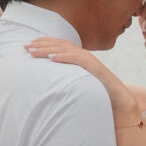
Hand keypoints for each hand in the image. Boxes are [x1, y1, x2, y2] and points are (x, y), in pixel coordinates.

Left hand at [25, 38, 139, 120]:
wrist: (119, 102)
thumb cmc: (97, 95)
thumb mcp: (77, 84)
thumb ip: (66, 79)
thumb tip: (48, 82)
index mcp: (79, 58)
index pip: (59, 45)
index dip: (44, 43)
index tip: (28, 45)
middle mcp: (84, 56)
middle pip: (60, 45)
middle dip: (42, 44)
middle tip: (25, 47)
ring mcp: (90, 61)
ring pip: (66, 50)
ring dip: (48, 49)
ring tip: (34, 52)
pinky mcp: (95, 68)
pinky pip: (77, 60)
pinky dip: (63, 57)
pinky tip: (51, 59)